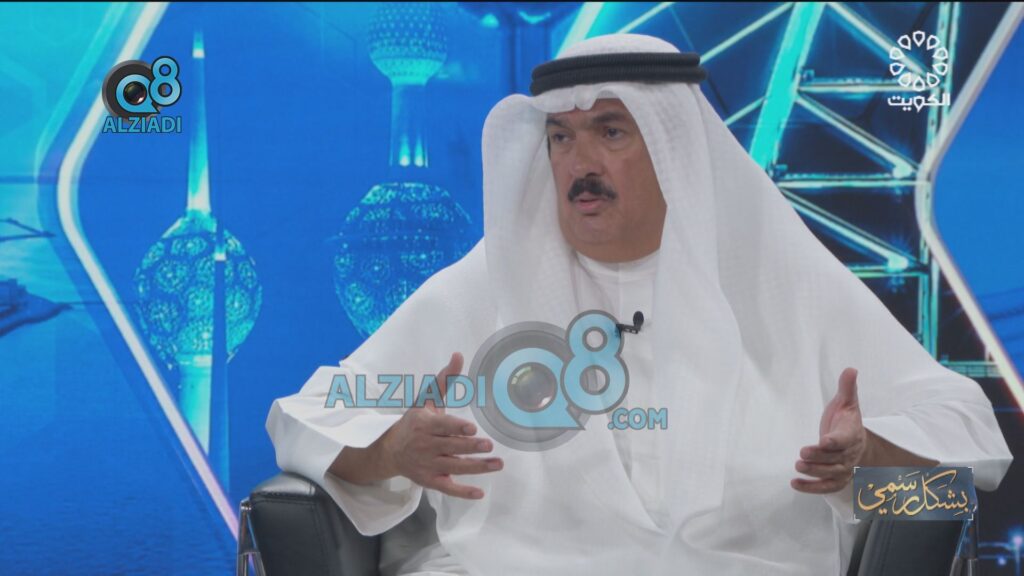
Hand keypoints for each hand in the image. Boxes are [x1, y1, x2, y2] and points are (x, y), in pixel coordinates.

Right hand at [380, 352, 502, 498]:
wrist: (389, 450)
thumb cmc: (414, 421)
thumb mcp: (426, 400)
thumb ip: (444, 380)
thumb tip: (459, 355)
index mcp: (424, 424)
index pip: (442, 426)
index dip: (456, 428)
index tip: (472, 429)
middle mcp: (425, 445)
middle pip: (451, 447)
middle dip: (470, 447)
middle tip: (488, 446)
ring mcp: (428, 465)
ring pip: (454, 467)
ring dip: (476, 467)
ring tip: (498, 464)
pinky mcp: (430, 480)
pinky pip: (447, 488)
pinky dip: (462, 492)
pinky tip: (480, 493)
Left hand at [791, 367, 866, 493]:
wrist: (857, 442)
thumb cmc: (847, 421)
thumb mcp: (847, 403)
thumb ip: (847, 388)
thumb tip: (850, 369)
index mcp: (850, 434)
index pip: (843, 440)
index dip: (834, 442)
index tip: (824, 442)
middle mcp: (848, 454)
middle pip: (834, 459)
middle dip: (819, 458)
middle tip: (801, 455)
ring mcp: (843, 469)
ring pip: (830, 474)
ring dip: (814, 473)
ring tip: (797, 467)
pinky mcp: (836, 480)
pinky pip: (825, 487)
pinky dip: (811, 488)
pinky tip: (795, 484)